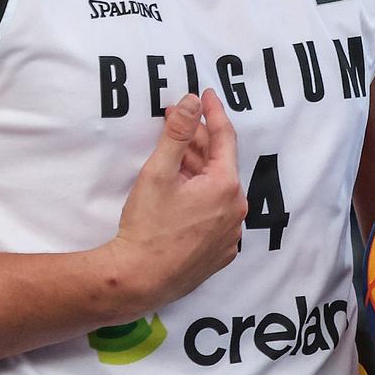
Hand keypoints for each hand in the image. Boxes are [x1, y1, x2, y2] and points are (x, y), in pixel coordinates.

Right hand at [108, 91, 245, 312]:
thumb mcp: (159, 172)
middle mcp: (236, 210)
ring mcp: (230, 235)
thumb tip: (192, 102)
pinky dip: (201, 200)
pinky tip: (180, 196)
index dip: (213, 113)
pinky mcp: (220, 253)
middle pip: (219, 165)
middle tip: (175, 123)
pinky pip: (215, 216)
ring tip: (173, 159)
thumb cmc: (147, 226)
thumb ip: (177, 133)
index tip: (205, 95)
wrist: (139, 279)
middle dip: (198, 142)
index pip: (225, 138)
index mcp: (226, 186)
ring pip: (217, 191)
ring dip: (197, 172)